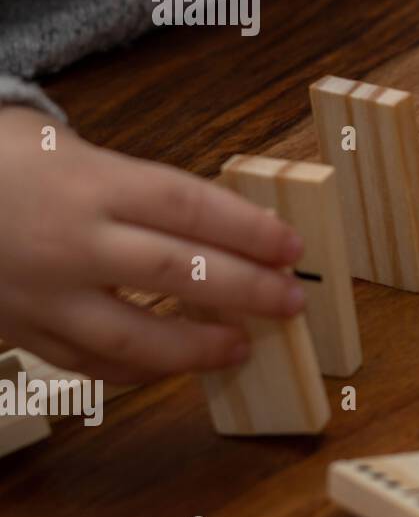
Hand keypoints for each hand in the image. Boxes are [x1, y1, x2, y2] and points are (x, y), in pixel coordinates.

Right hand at [0, 107, 305, 382]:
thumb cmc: (5, 160)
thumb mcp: (70, 148)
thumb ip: (139, 185)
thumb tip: (220, 218)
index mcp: (91, 183)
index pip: (189, 206)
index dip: (250, 229)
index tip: (291, 247)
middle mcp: (71, 241)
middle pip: (177, 271)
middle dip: (246, 289)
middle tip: (292, 299)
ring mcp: (43, 293)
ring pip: (133, 334)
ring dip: (198, 346)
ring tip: (242, 345)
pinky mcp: (19, 329)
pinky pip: (89, 363)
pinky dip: (139, 369)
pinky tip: (177, 365)